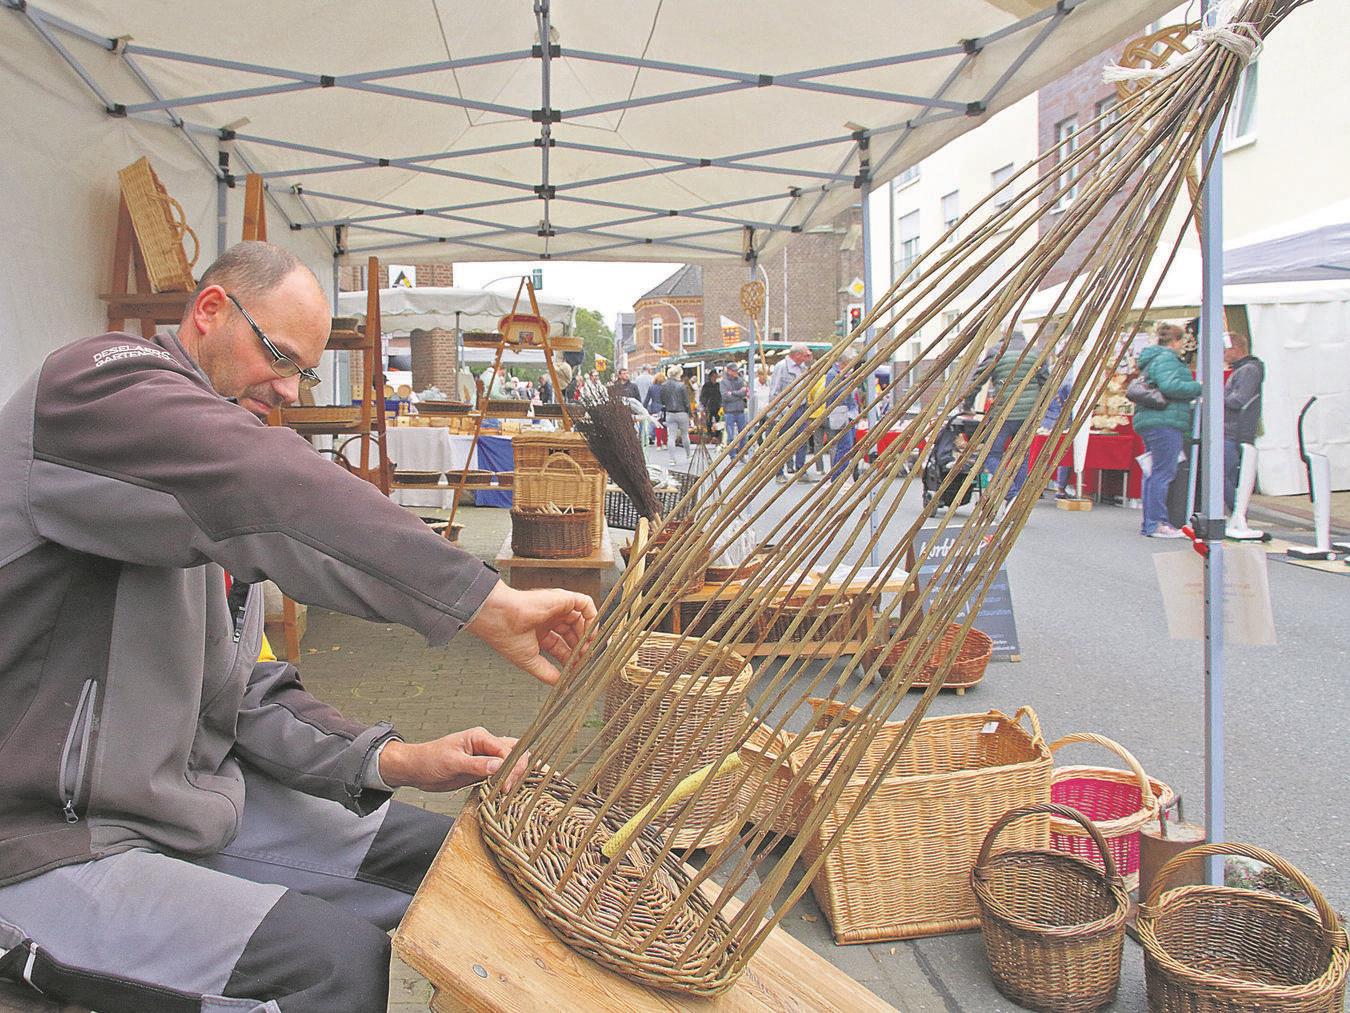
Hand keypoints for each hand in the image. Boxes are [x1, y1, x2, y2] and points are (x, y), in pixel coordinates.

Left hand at [378, 728, 528, 791]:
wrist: (416, 769)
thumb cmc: (430, 760)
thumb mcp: (452, 762)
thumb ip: (476, 764)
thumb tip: (499, 766)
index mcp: (480, 737)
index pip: (507, 749)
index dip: (510, 767)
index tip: (505, 785)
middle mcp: (486, 745)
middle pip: (514, 753)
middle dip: (516, 771)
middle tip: (506, 790)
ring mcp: (485, 758)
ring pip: (511, 762)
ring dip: (512, 776)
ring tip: (505, 791)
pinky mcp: (482, 770)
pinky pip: (500, 773)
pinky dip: (505, 781)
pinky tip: (502, 791)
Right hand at [466, 581, 596, 684]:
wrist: (500, 617)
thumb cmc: (506, 634)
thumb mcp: (529, 660)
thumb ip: (546, 672)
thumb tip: (560, 683)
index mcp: (538, 631)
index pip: (561, 645)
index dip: (570, 657)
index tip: (576, 668)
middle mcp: (548, 618)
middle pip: (573, 633)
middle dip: (581, 648)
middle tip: (584, 660)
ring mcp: (556, 608)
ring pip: (581, 619)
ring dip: (588, 635)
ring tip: (587, 649)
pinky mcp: (563, 598)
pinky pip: (585, 604)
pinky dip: (592, 618)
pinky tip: (590, 633)